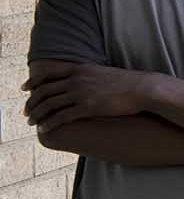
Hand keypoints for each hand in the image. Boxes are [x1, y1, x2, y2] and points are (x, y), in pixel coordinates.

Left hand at [23, 62, 150, 132]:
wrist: (144, 89)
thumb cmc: (127, 83)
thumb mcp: (103, 72)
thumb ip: (88, 75)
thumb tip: (83, 80)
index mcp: (79, 69)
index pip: (47, 74)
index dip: (33, 82)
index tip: (25, 89)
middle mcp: (76, 80)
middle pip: (44, 90)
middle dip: (31, 102)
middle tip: (26, 112)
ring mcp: (81, 93)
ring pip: (49, 104)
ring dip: (36, 114)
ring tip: (31, 122)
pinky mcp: (87, 107)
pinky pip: (61, 116)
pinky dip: (49, 123)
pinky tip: (44, 129)